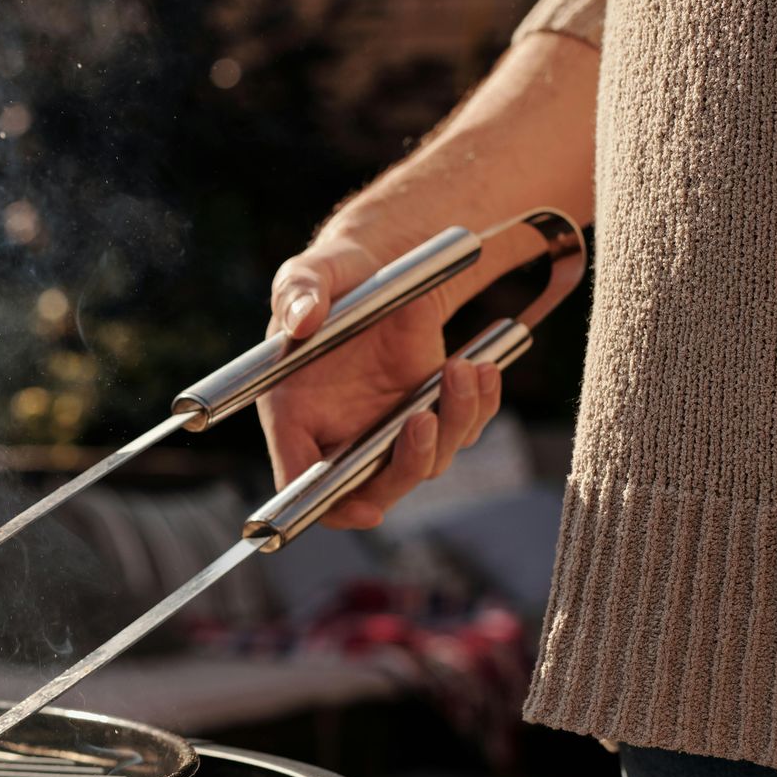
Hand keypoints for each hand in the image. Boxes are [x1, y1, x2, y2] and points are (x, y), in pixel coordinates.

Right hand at [256, 234, 502, 529]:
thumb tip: (302, 319)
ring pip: (430, 460)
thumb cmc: (333, 278)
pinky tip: (482, 368)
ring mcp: (390, 430)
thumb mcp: (309, 273)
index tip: (365, 510)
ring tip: (463, 369)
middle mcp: (341, 435)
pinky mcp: (432, 412)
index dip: (332, 508)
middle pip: (375, 489)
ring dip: (454, 423)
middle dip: (407, 465)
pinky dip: (481, 405)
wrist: (380, 265)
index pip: (303, 486)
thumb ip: (299, 292)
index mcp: (294, 417)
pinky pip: (464, 429)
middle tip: (424, 420)